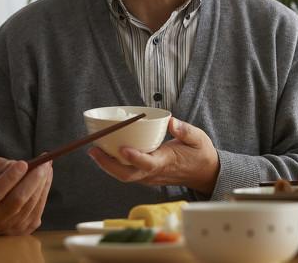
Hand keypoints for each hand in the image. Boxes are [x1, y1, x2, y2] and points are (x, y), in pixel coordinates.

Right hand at [0, 157, 52, 234]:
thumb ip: (0, 167)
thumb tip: (21, 165)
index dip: (10, 178)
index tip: (23, 163)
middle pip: (17, 200)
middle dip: (32, 179)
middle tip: (42, 163)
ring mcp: (12, 227)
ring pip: (31, 203)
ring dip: (43, 182)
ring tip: (47, 165)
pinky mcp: (28, 227)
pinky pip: (40, 206)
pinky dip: (46, 188)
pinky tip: (48, 175)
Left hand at [88, 117, 219, 194]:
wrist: (203, 172)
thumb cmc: (199, 154)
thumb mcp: (198, 138)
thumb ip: (186, 131)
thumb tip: (172, 121)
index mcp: (167, 162)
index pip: (148, 163)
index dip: (135, 157)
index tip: (123, 148)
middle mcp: (155, 172)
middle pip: (128, 174)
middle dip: (108, 164)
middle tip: (94, 150)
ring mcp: (149, 176)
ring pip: (124, 176)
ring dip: (107, 165)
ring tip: (94, 150)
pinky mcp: (146, 175)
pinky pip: (127, 173)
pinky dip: (113, 165)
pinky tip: (105, 153)